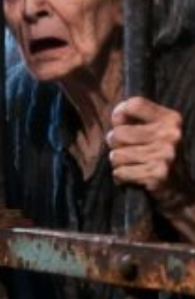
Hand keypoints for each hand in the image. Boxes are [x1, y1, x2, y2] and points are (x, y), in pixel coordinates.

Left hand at [107, 95, 194, 226]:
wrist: (184, 194)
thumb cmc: (163, 158)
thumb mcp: (160, 133)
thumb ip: (139, 120)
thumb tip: (116, 116)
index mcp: (171, 119)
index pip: (135, 104)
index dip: (120, 113)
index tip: (119, 122)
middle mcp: (170, 135)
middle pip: (119, 133)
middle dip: (115, 144)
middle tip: (126, 151)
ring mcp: (164, 156)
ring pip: (116, 154)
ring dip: (118, 163)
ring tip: (131, 165)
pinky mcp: (157, 175)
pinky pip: (120, 172)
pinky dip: (121, 176)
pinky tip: (133, 178)